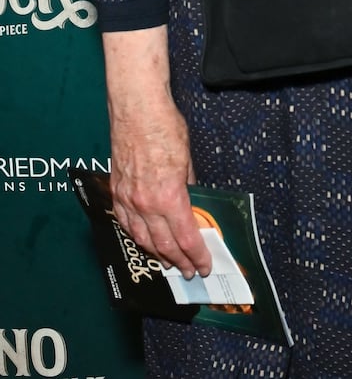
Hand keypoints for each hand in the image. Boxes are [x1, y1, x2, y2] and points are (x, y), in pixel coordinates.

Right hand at [103, 29, 210, 276]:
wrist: (136, 110)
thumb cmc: (164, 128)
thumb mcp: (188, 158)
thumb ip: (189, 185)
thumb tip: (192, 201)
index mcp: (169, 197)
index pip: (186, 237)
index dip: (197, 254)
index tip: (204, 264)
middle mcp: (146, 204)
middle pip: (164, 244)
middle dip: (179, 261)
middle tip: (189, 271)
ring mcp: (128, 200)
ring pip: (142, 238)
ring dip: (157, 254)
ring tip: (169, 262)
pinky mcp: (116, 192)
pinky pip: (125, 223)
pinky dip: (136, 236)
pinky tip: (142, 241)